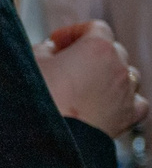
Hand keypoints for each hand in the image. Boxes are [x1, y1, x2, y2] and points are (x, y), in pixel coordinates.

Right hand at [35, 20, 145, 136]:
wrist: (48, 139)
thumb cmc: (39, 100)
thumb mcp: (30, 63)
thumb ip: (44, 49)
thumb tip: (50, 50)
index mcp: (97, 48)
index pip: (94, 28)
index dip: (74, 32)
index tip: (57, 42)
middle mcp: (118, 66)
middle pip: (112, 49)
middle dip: (90, 54)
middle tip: (66, 64)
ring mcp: (126, 91)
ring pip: (127, 74)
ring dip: (109, 75)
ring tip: (86, 85)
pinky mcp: (128, 116)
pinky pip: (137, 102)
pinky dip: (126, 100)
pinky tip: (109, 103)